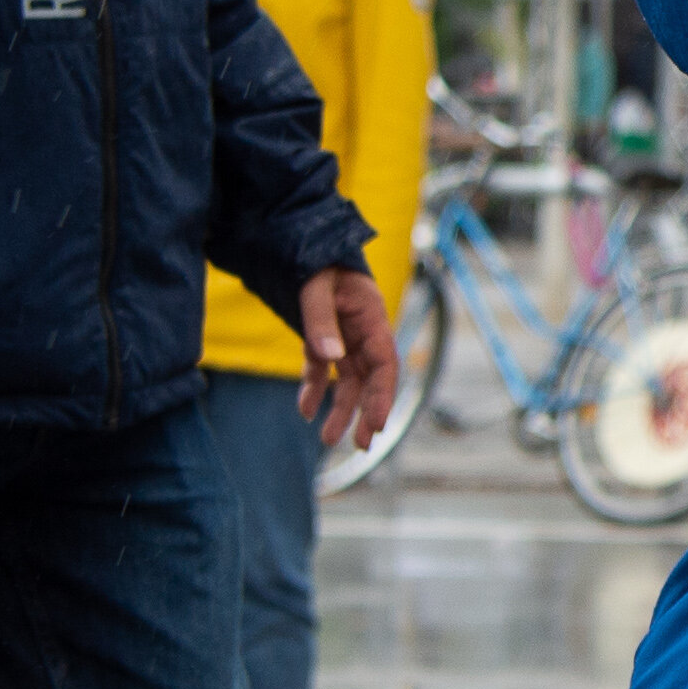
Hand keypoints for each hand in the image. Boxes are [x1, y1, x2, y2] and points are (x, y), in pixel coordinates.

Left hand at [295, 269, 399, 448]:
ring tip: (329, 439)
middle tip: (360, 446)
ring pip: (349, 380)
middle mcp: (363, 332)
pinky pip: (323, 370)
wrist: (302, 242)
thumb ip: (320, 320)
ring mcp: (344, 337)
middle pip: (371, 379)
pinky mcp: (324, 339)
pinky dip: (315, 389)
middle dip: (367, 412)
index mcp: (371, 318)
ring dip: (341, 409)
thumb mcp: (315, 286)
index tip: (376, 424)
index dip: (383, 396)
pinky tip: (305, 411)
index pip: (384, 364)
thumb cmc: (315, 260)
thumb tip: (331, 357)